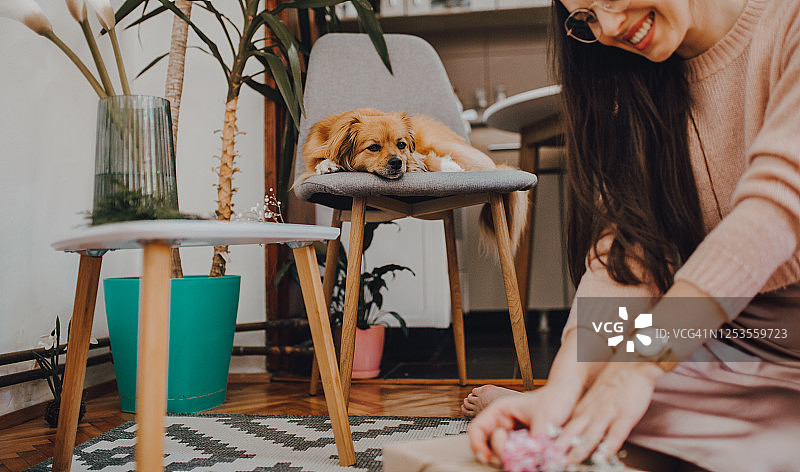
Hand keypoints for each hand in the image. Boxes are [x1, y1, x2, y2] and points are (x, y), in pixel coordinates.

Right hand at [467, 380, 581, 466]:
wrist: (569, 398)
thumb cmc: (555, 399)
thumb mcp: (545, 419)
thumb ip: (537, 440)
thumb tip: (534, 460)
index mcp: (500, 411)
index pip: (477, 428)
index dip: (477, 444)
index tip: (486, 457)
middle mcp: (504, 424)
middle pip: (488, 445)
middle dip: (497, 455)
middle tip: (510, 458)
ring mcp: (513, 435)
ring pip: (501, 453)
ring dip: (509, 458)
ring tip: (524, 457)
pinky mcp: (523, 444)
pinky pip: (515, 455)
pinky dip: (520, 460)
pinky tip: (531, 458)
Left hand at [555, 361, 662, 463]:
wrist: (632, 364)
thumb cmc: (616, 381)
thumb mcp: (595, 397)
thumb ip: (586, 413)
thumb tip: (577, 430)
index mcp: (583, 408)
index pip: (564, 428)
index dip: (554, 441)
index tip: (546, 452)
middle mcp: (591, 412)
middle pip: (572, 433)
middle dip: (560, 448)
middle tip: (551, 460)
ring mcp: (607, 414)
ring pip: (590, 435)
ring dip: (579, 450)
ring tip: (569, 463)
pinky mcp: (624, 415)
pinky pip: (616, 434)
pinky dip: (608, 447)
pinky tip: (602, 456)